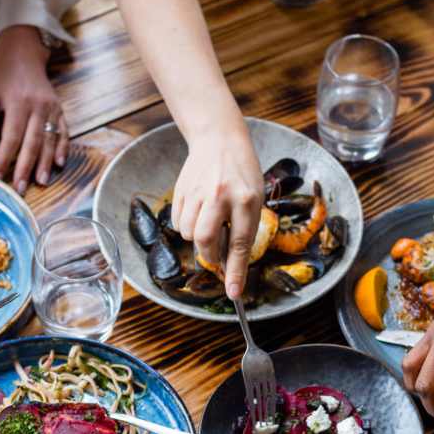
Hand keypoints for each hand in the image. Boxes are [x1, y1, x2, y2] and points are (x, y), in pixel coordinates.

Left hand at [0, 25, 68, 194]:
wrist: (24, 53)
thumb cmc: (1, 75)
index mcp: (18, 102)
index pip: (11, 137)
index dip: (5, 158)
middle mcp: (38, 106)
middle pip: (33, 143)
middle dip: (26, 167)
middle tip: (20, 188)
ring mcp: (52, 108)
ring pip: (50, 140)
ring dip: (45, 163)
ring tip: (41, 182)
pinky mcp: (59, 110)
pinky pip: (64, 132)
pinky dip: (62, 148)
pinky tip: (59, 163)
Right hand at [172, 124, 263, 299]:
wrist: (219, 139)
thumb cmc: (242, 173)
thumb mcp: (254, 197)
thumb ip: (244, 227)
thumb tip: (230, 262)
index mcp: (247, 198)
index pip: (241, 243)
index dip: (236, 272)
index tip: (234, 294)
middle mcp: (221, 195)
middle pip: (206, 240)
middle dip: (209, 256)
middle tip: (214, 256)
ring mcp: (199, 191)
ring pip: (189, 233)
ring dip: (197, 238)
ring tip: (209, 222)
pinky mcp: (182, 189)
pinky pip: (179, 222)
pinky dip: (186, 225)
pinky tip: (197, 211)